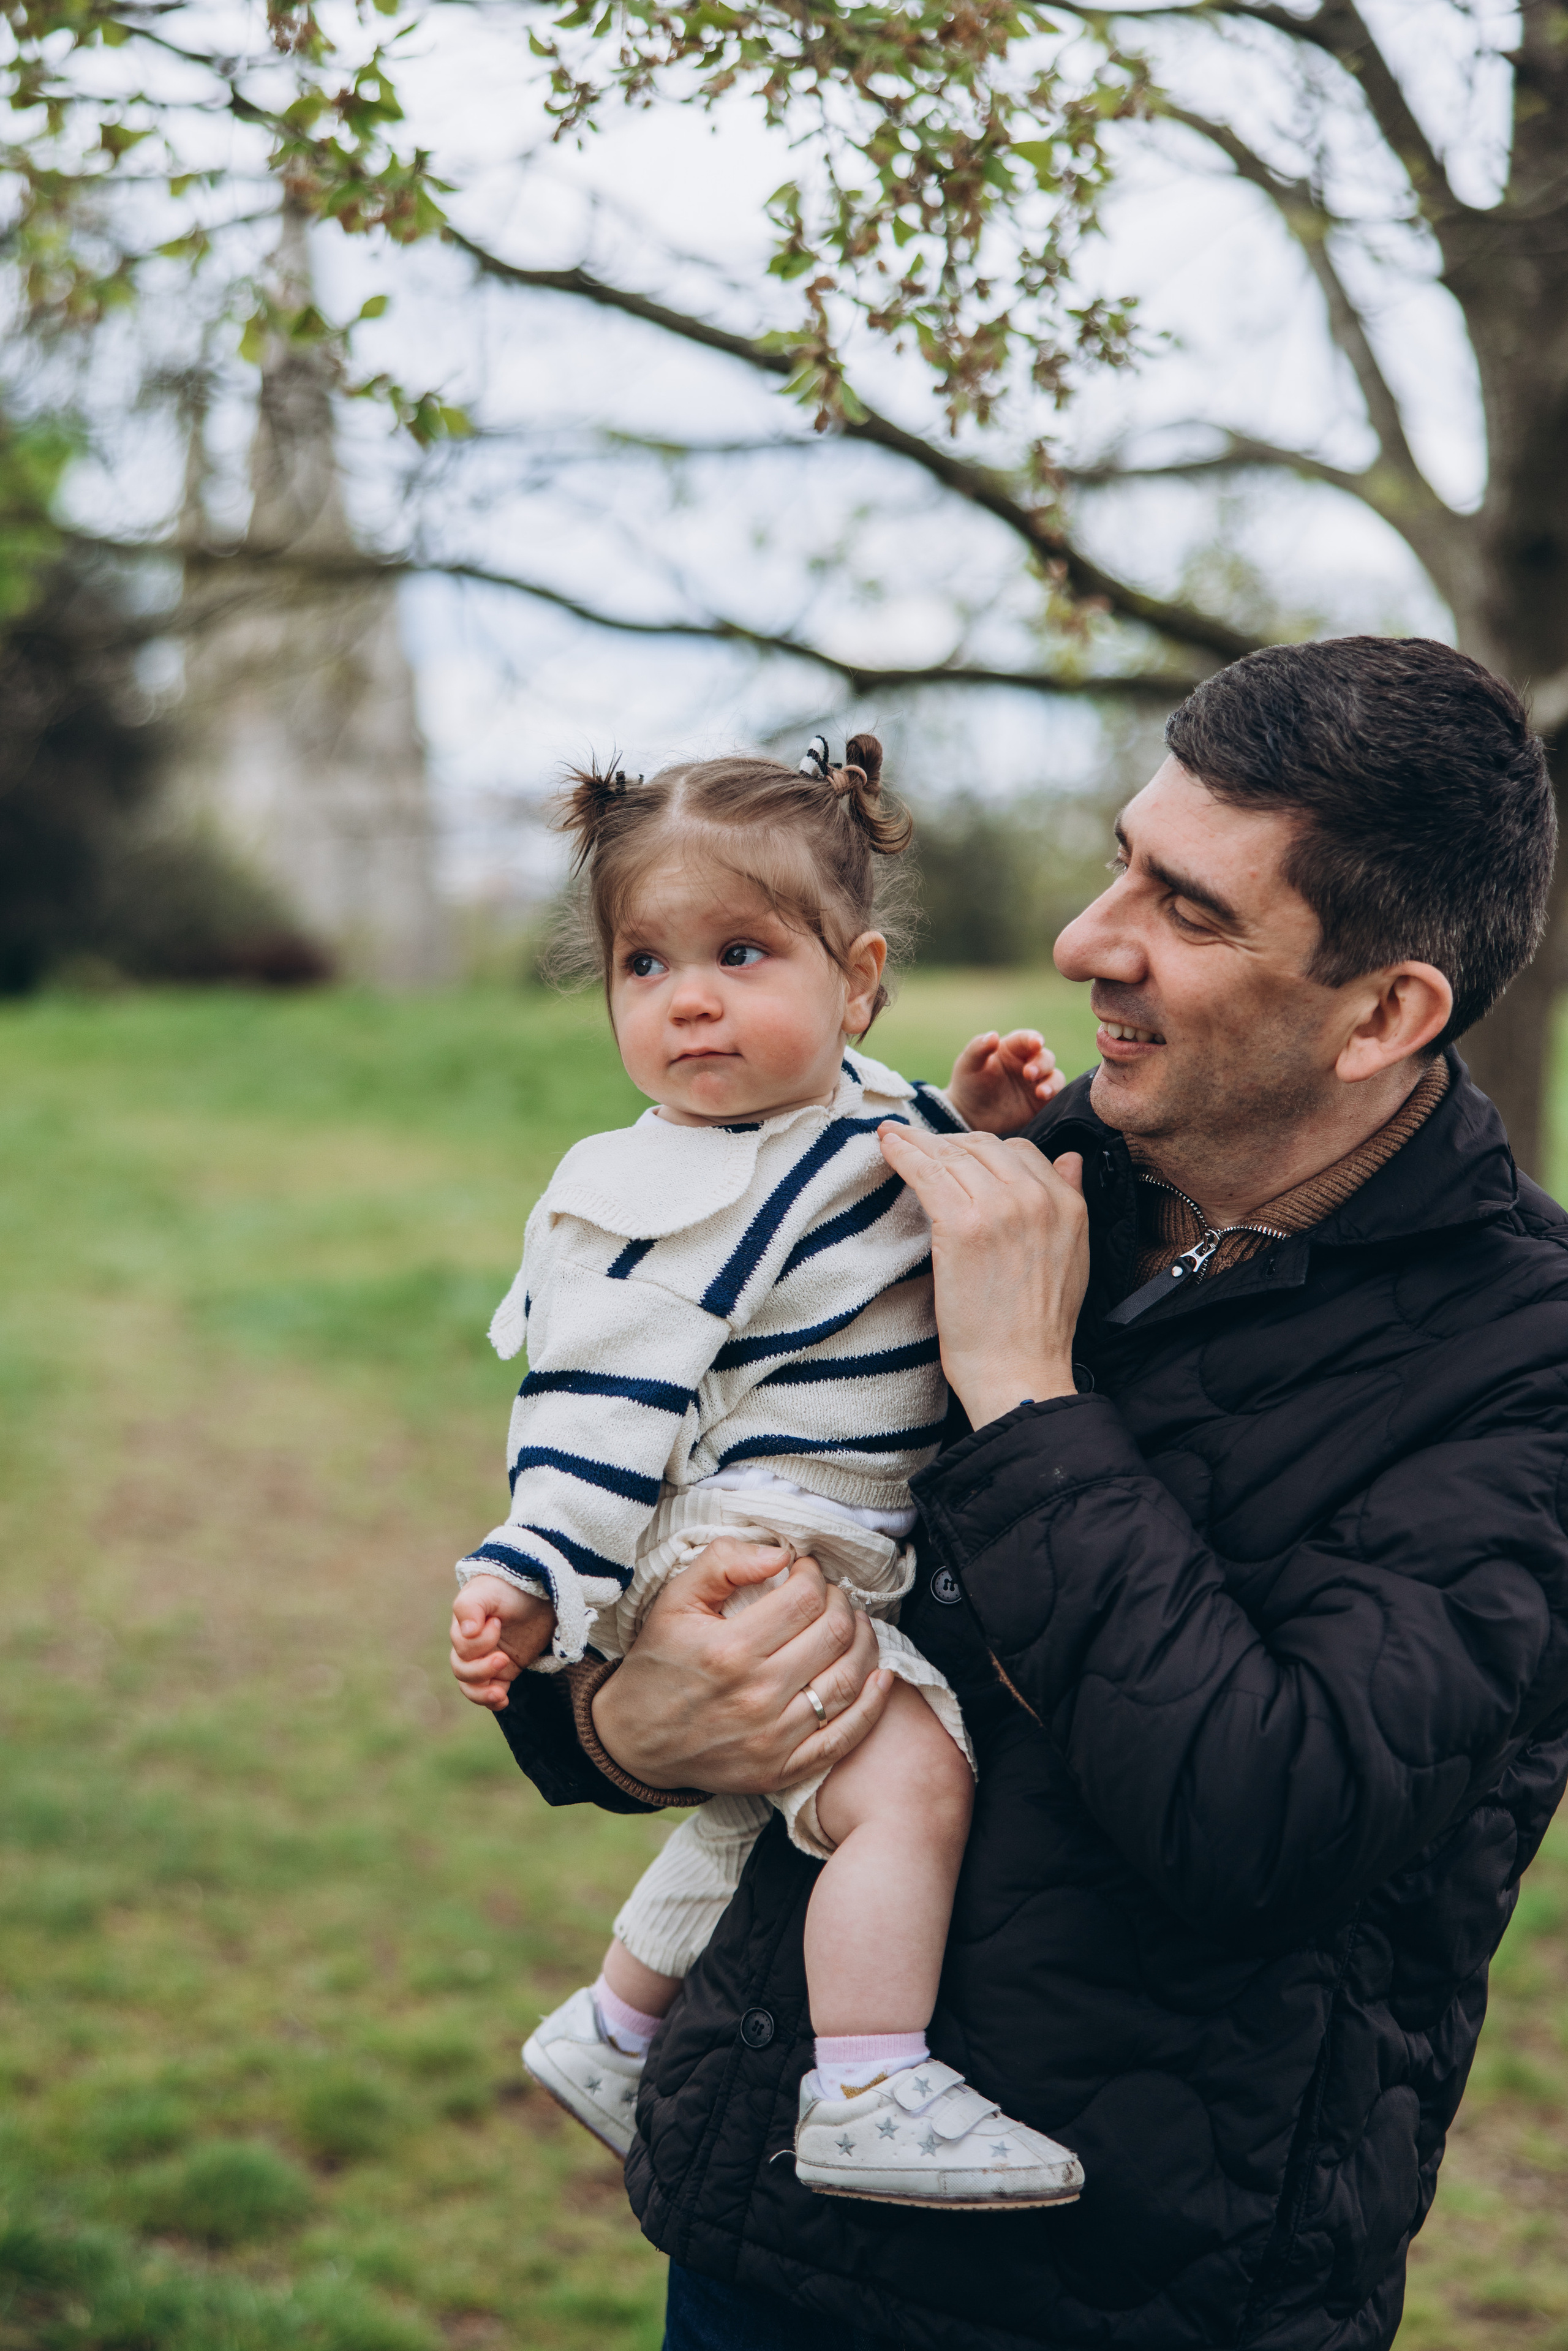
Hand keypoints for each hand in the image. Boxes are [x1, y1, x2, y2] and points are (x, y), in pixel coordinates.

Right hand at [450, 1573, 556, 1711]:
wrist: (538, 1594)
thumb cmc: (508, 1588)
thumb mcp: (489, 1591)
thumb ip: (471, 1606)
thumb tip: (467, 1633)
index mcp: (462, 1627)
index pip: (461, 1646)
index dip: (480, 1641)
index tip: (499, 1622)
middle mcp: (470, 1645)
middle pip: (462, 1670)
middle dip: (481, 1669)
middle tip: (504, 1658)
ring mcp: (486, 1659)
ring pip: (471, 1685)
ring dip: (483, 1692)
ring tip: (500, 1693)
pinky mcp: (502, 1670)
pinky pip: (490, 1692)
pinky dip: (493, 1701)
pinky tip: (503, 1700)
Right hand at [592, 1539, 894, 1793]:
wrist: (634, 1739)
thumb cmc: (660, 1662)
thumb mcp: (675, 1601)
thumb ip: (723, 1563)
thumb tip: (779, 1553)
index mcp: (730, 1650)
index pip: (804, 1600)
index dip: (814, 1575)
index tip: (805, 1569)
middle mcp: (757, 1696)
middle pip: (833, 1635)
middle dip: (841, 1602)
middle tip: (831, 1594)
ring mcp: (773, 1739)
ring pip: (848, 1681)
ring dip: (864, 1643)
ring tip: (854, 1624)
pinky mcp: (782, 1770)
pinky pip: (844, 1738)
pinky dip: (872, 1705)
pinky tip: (880, 1676)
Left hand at [877, 1124, 1088, 1428]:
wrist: (1018, 1371)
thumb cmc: (1036, 1327)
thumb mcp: (1074, 1255)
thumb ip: (1071, 1199)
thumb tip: (1072, 1158)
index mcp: (1068, 1204)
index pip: (1022, 1149)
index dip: (982, 1147)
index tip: (954, 1149)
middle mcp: (1036, 1198)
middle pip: (983, 1146)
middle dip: (946, 1140)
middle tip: (915, 1139)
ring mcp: (999, 1208)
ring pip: (950, 1155)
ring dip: (917, 1142)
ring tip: (892, 1136)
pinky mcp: (961, 1225)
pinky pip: (925, 1173)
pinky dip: (902, 1154)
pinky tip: (886, 1146)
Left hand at [946, 1030, 1064, 1136]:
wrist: (969, 1115)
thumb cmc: (968, 1083)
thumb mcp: (968, 1065)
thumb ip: (978, 1049)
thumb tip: (993, 1035)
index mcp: (1012, 1049)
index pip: (1027, 1039)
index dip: (1033, 1039)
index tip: (1036, 1043)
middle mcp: (1028, 1063)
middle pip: (1045, 1057)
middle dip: (1041, 1064)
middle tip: (1028, 1074)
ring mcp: (1036, 1083)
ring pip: (1055, 1076)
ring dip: (1052, 1082)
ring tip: (1041, 1092)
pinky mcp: (1041, 1102)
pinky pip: (1055, 1096)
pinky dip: (1055, 1096)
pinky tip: (1044, 1098)